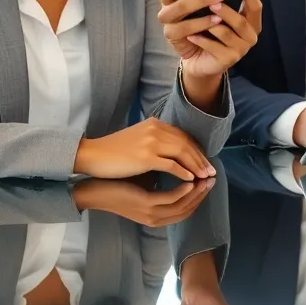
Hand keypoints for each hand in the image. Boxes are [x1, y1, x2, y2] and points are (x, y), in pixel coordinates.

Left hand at [72, 177, 213, 226]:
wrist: (94, 188)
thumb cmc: (119, 182)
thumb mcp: (145, 182)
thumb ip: (162, 178)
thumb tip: (179, 165)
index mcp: (157, 215)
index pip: (185, 209)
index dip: (199, 196)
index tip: (208, 179)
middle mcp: (156, 218)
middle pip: (188, 209)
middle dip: (203, 193)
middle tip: (213, 177)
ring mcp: (151, 213)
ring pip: (183, 205)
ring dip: (197, 192)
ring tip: (206, 176)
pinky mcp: (146, 204)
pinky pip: (171, 199)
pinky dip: (184, 190)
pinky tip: (190, 178)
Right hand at [75, 118, 216, 180]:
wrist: (93, 155)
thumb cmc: (115, 151)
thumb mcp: (139, 139)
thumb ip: (157, 141)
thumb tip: (176, 152)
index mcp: (155, 124)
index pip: (183, 136)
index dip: (197, 150)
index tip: (205, 162)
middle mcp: (155, 129)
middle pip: (187, 144)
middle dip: (201, 159)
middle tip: (212, 172)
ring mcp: (151, 142)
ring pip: (183, 153)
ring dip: (197, 166)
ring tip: (205, 178)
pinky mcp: (145, 157)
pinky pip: (171, 165)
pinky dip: (184, 172)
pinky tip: (191, 180)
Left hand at [159, 0, 262, 78]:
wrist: (199, 60)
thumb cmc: (209, 31)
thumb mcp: (216, 13)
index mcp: (251, 22)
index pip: (255, 5)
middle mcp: (250, 36)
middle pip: (243, 20)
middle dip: (228, 9)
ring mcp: (240, 50)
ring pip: (227, 33)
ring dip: (213, 23)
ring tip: (204, 13)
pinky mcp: (227, 60)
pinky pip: (214, 47)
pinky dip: (202, 39)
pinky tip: (191, 34)